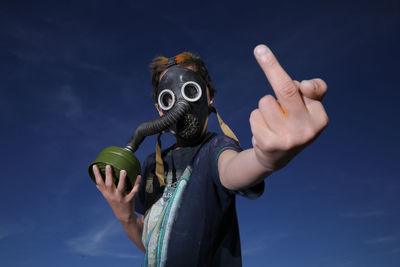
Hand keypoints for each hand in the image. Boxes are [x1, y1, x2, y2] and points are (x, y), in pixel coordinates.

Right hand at [93, 164, 140, 222]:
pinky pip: (134, 191)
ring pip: (121, 187)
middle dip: (109, 175)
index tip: (95, 165)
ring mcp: (120, 198)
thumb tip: (97, 182)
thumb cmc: (115, 203)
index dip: (97, 174)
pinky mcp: (129, 200)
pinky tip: (139, 176)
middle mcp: (112, 195)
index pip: (99, 183)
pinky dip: (137, 183)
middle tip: (109, 166)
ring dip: (122, 179)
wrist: (124, 216)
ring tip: (123, 171)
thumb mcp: (108, 197)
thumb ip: (103, 190)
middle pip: (109, 184)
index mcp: (106, 193)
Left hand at [250, 44, 328, 170]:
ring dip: (265, 107)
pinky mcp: (269, 145)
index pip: (304, 88)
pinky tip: (264, 131)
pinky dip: (256, 119)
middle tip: (259, 49)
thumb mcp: (308, 108)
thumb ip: (314, 91)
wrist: (277, 157)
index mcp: (320, 118)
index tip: (264, 51)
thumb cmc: (293, 123)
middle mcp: (308, 130)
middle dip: (271, 66)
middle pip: (285, 90)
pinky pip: (254, 116)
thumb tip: (305, 85)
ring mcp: (288, 139)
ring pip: (265, 102)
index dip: (283, 71)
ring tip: (272, 120)